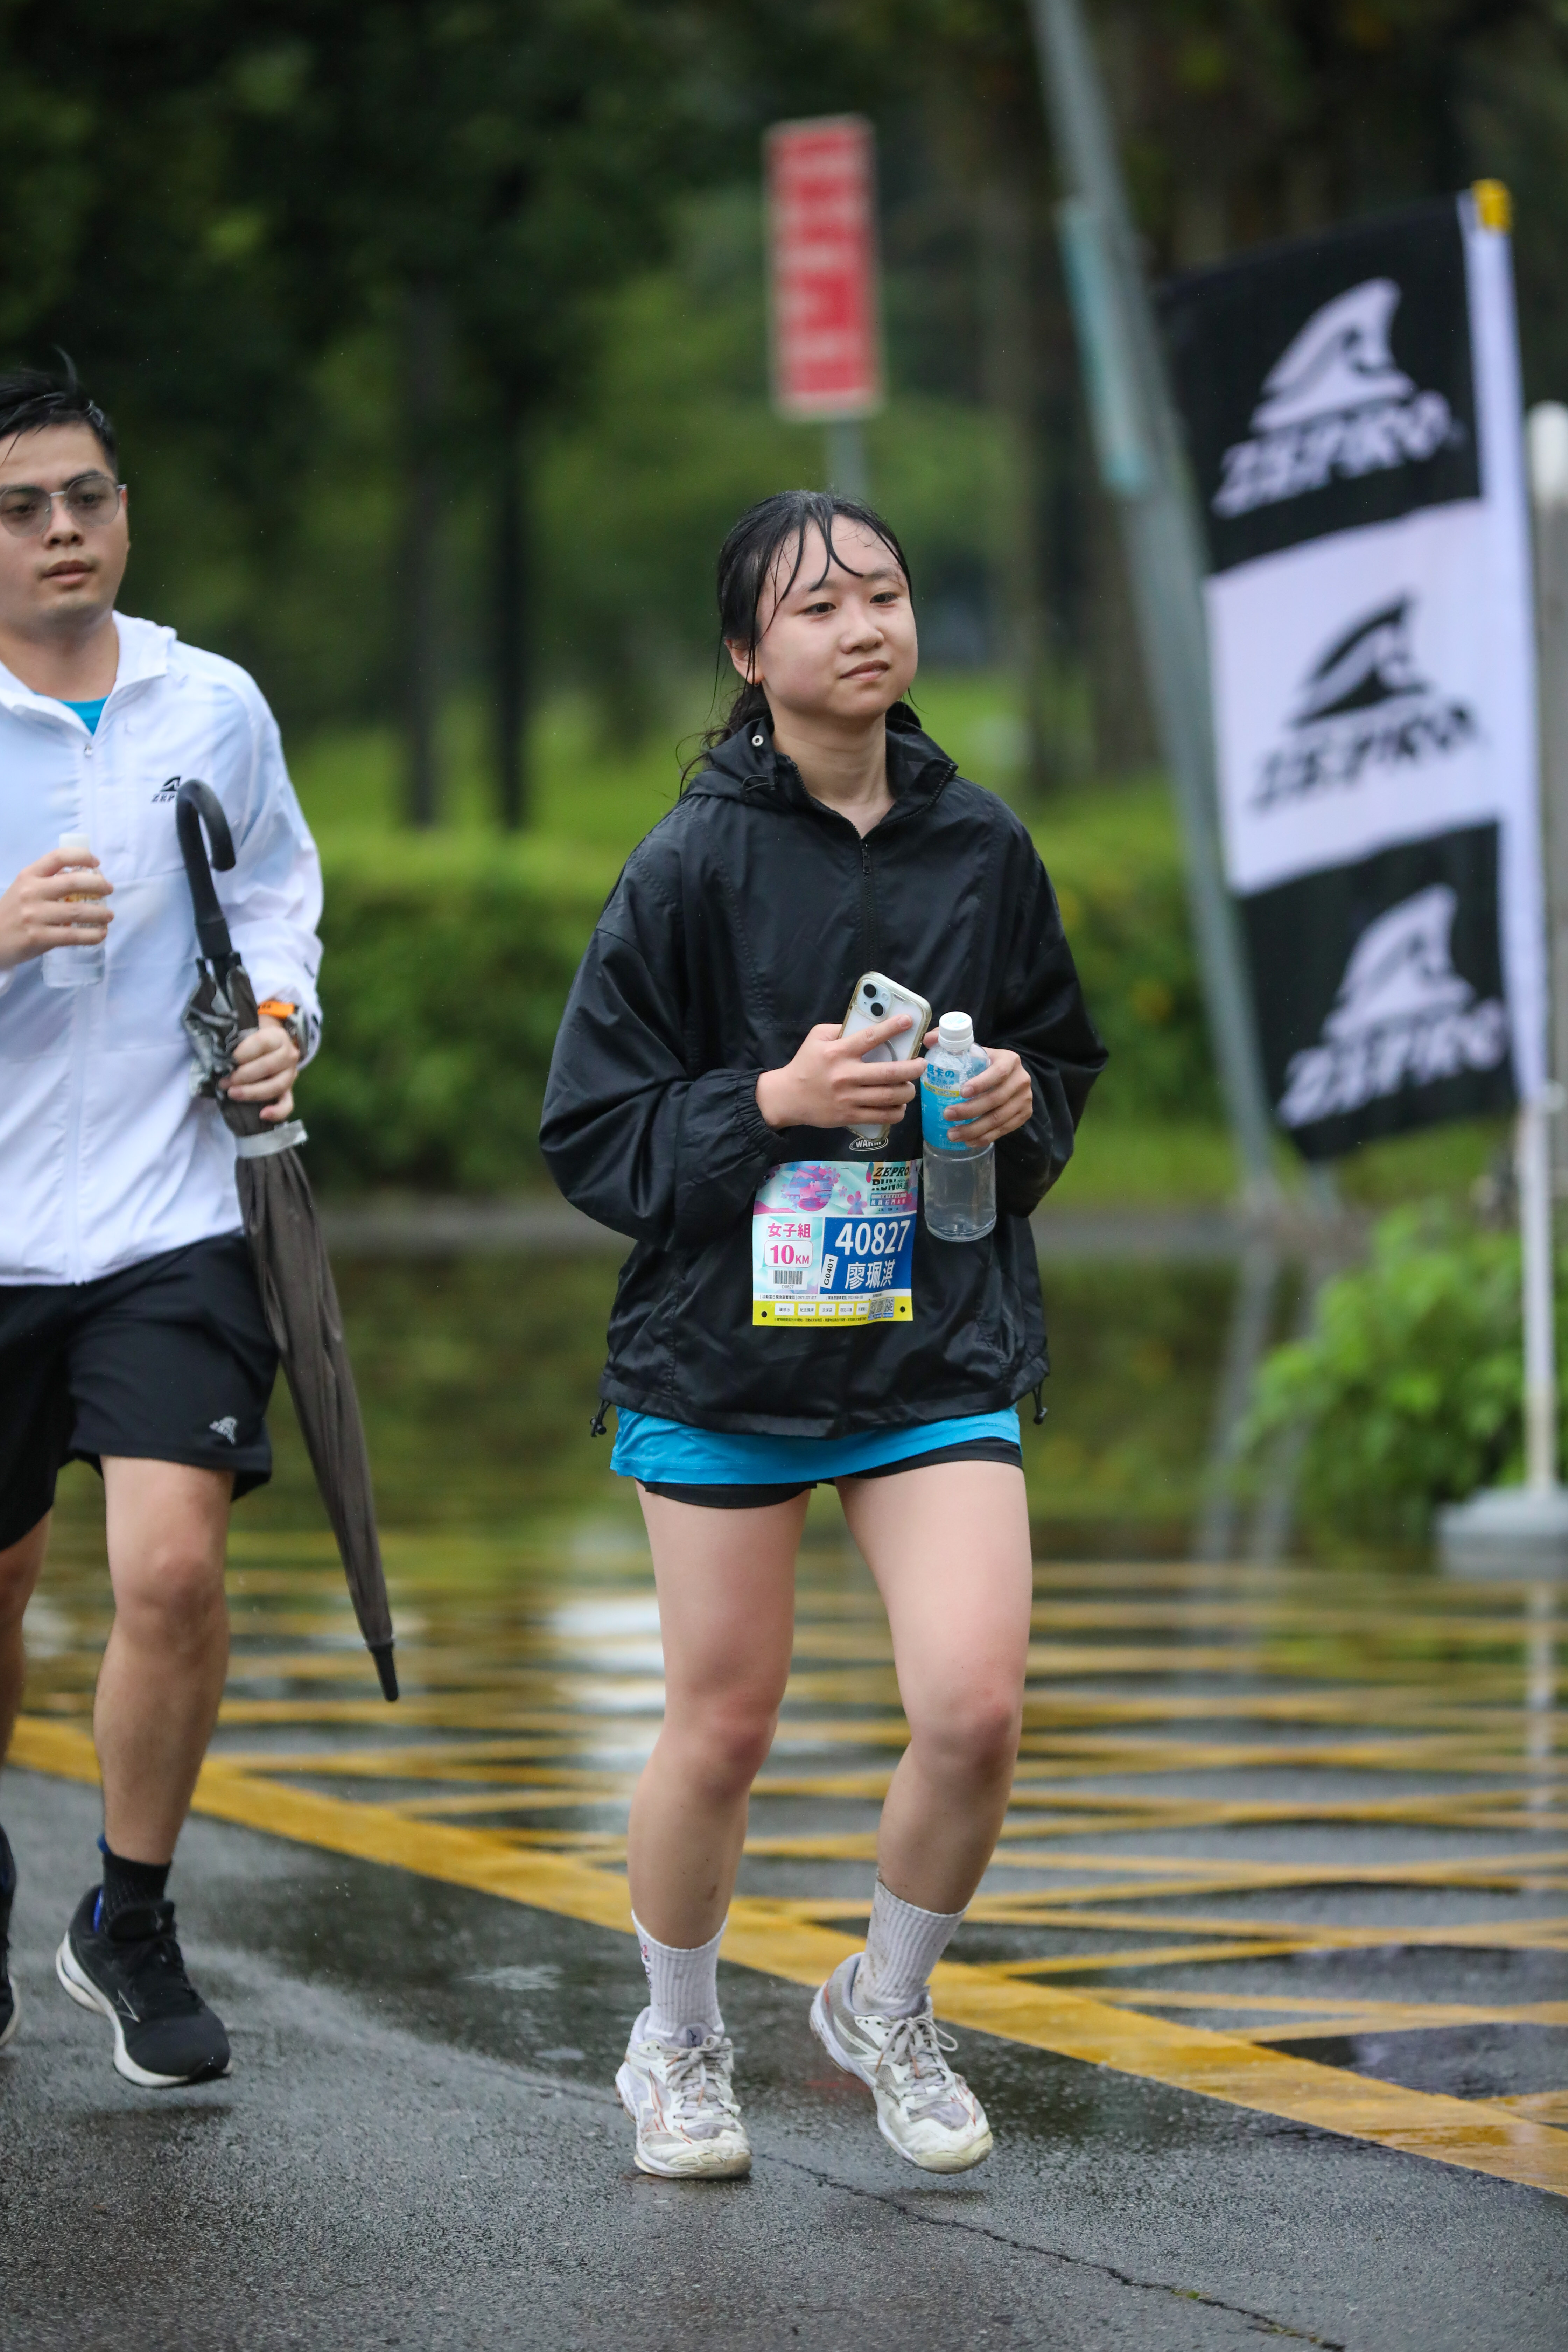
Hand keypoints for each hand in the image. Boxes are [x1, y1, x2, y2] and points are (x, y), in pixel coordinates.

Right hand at [0, 847, 112, 968]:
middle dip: (98, 885)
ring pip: (78, 911)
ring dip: (100, 913)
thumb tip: (84, 881)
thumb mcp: (24, 889)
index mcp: (28, 876)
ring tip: (109, 915)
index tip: (96, 863)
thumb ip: (48, 883)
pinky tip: (100, 934)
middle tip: (109, 890)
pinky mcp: (38, 937)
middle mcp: (31, 892)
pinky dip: (92, 935)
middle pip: (73, 882)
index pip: (58, 857)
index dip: (82, 856)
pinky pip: (73, 935)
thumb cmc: (13, 913)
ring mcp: (34, 915)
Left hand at [221, 1015, 299, 1122]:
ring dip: (252, 1092)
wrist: (267, 1050)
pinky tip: (263, 1115)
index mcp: (278, 1037)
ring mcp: (290, 1075)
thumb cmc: (250, 1043)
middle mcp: (289, 1055)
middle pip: (268, 1066)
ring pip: (277, 1086)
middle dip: (242, 1075)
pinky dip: (277, 1112)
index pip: (262, 1043)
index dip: (243, 1053)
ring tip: (232, 1094)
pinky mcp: (288, 1092)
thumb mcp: (244, 1035)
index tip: (227, 1060)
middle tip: (223, 1081)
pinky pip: (287, 1105)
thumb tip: (218, 1056)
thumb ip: (234, 1042)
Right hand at [756, 1011, 924, 1130]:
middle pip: (889, 1073)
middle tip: (921, 1064)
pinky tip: (900, 1105)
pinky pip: (881, 1116)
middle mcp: (845, 1075)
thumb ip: (840, 1029)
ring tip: (911, 1086)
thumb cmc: (805, 1064)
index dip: (892, 1028)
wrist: (787, 1097)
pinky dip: (897, 1111)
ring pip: (889, 1096)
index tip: (909, 1022)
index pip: (871, 1038)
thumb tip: (868, 1025)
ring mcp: (848, 1098)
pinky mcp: (849, 1116)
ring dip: (908, 1091)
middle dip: (913, 1068)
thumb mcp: (816, 1038)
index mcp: (838, 1052)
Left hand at [928, 1030, 1033, 1146]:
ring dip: (974, 1129)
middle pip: (996, 1099)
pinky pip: (1005, 1130)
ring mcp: (1025, 1099)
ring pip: (999, 1118)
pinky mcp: (1024, 1114)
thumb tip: (929, 1039)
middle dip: (969, 1111)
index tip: (961, 1092)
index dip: (980, 1084)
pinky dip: (985, 1137)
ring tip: (952, 1134)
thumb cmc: (985, 1063)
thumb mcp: (973, 1050)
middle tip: (947, 1115)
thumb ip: (950, 1042)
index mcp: (1009, 1060)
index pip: (997, 1073)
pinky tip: (968, 1141)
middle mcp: (1021, 1080)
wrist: (1010, 1075)